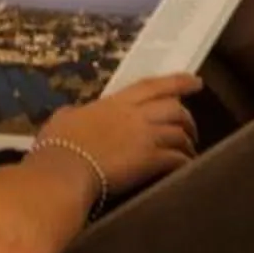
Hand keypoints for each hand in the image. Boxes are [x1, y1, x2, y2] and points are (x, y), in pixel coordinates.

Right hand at [39, 74, 203, 200]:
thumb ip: (74, 113)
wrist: (63, 171)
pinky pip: (176, 158)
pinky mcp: (150, 161)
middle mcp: (136, 116)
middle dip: (187, 117)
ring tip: (189, 150)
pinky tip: (186, 167)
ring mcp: (145, 138)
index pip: (152, 86)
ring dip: (187, 142)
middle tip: (190, 127)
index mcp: (116, 103)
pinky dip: (184, 161)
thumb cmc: (57, 145)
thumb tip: (74, 113)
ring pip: (179, 133)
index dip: (177, 82)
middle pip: (174, 109)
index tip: (196, 82)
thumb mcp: (63, 118)